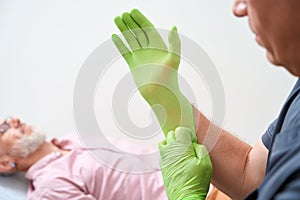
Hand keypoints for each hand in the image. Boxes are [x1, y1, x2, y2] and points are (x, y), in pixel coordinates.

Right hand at [112, 9, 195, 138]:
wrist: (160, 95)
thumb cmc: (169, 78)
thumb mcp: (174, 59)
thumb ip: (175, 42)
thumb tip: (174, 26)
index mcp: (159, 46)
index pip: (148, 28)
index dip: (141, 19)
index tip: (133, 11)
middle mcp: (149, 50)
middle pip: (138, 32)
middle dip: (131, 22)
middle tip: (122, 14)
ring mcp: (140, 57)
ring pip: (130, 39)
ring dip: (124, 30)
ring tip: (116, 19)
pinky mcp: (133, 64)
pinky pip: (125, 51)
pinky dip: (119, 44)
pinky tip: (114, 36)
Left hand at [159, 127, 211, 199]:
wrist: (185, 197)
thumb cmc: (196, 182)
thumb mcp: (206, 163)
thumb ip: (200, 148)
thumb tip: (194, 143)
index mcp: (180, 147)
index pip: (180, 130)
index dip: (188, 133)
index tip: (193, 140)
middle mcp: (170, 150)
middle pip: (171, 134)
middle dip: (180, 136)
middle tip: (188, 144)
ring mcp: (164, 157)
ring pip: (165, 141)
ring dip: (172, 142)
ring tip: (181, 150)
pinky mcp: (162, 165)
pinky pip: (163, 152)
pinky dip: (168, 151)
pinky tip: (176, 158)